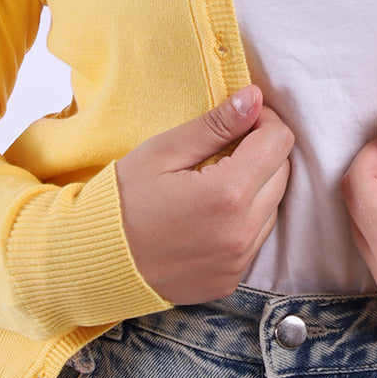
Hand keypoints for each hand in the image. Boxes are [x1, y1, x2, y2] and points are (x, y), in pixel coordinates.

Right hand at [115, 85, 292, 304]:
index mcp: (227, 195)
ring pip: (273, 205)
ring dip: (257, 184)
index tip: (238, 119)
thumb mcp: (164, 151)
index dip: (262, 120)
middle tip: (225, 145)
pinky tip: (212, 210)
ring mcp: (238, 262)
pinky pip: (257, 236)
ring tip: (215, 177)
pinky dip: (245, 216)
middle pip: (282, 172)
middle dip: (262, 150)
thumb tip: (253, 97)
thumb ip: (216, 124)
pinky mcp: (231, 280)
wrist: (93, 264)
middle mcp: (241, 233)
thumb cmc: (123, 201)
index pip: (278, 141)